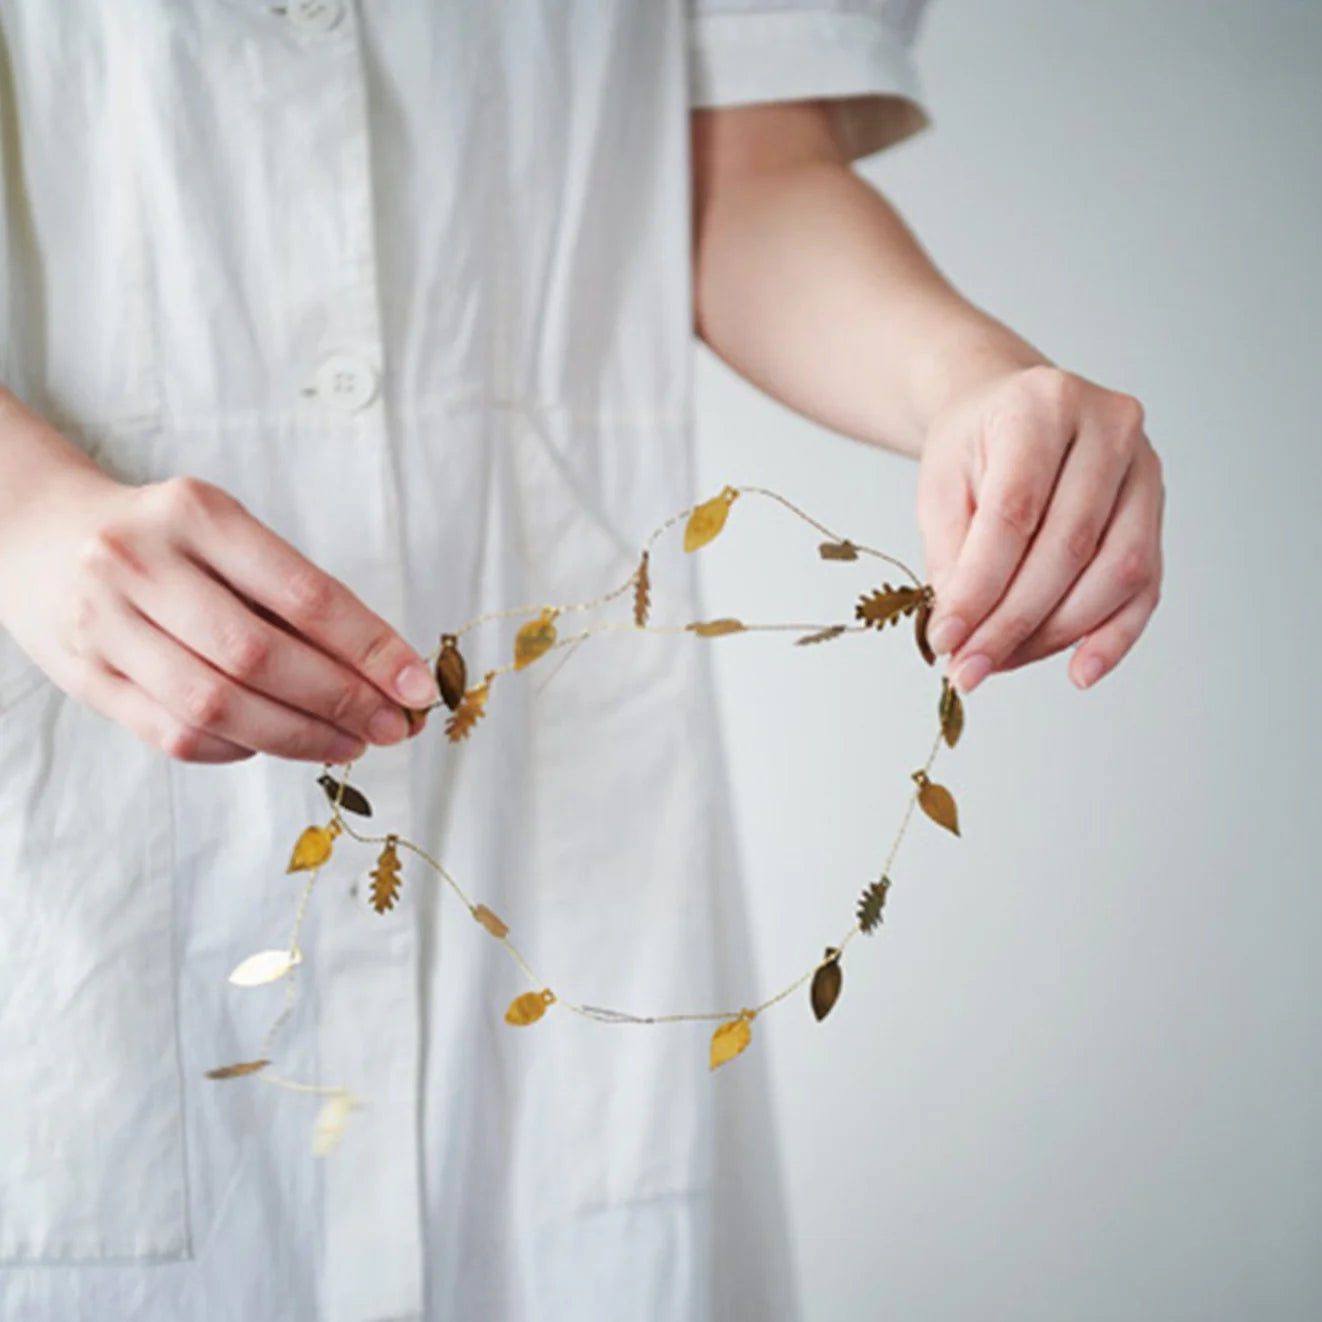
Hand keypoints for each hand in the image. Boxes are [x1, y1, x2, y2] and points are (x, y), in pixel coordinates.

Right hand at [0, 462, 438, 763]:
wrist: (37, 535)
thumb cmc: (161, 538)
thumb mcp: (223, 533)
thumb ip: (290, 593)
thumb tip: (384, 669)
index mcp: (195, 514)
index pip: (303, 593)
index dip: (369, 648)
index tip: (417, 686)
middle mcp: (141, 564)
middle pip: (259, 656)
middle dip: (341, 701)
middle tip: (393, 727)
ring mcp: (104, 625)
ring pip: (216, 706)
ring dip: (299, 736)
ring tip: (350, 743)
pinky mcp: (85, 679)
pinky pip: (176, 736)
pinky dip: (241, 748)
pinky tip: (279, 742)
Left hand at [916, 364, 1164, 692]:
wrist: (1014, 409)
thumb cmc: (977, 446)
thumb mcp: (942, 485)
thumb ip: (951, 553)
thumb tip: (961, 630)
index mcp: (1042, 407)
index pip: (1014, 513)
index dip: (980, 586)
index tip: (947, 639)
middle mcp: (1109, 428)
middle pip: (1068, 546)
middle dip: (1013, 622)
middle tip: (970, 668)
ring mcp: (1144, 468)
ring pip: (1116, 570)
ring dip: (1056, 634)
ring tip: (1002, 663)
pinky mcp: (1157, 509)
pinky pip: (1146, 585)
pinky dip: (1113, 636)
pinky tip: (1080, 669)